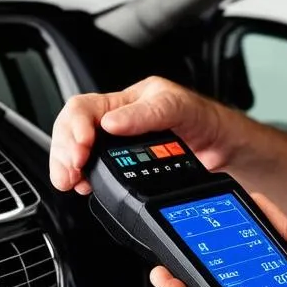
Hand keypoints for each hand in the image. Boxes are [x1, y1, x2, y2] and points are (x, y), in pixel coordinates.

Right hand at [49, 76, 234, 194]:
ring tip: (71, 181)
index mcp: (123, 101)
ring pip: (78, 152)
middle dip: (64, 152)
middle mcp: (116, 122)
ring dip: (68, 166)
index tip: (80, 149)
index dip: (74, 128)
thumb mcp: (177, 107)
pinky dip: (84, 178)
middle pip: (72, 131)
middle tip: (69, 173)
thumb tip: (111, 123)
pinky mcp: (125, 167)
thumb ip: (146, 113)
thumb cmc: (202, 117)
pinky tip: (84, 185)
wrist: (223, 145)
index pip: (83, 109)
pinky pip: (94, 170)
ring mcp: (118, 146)